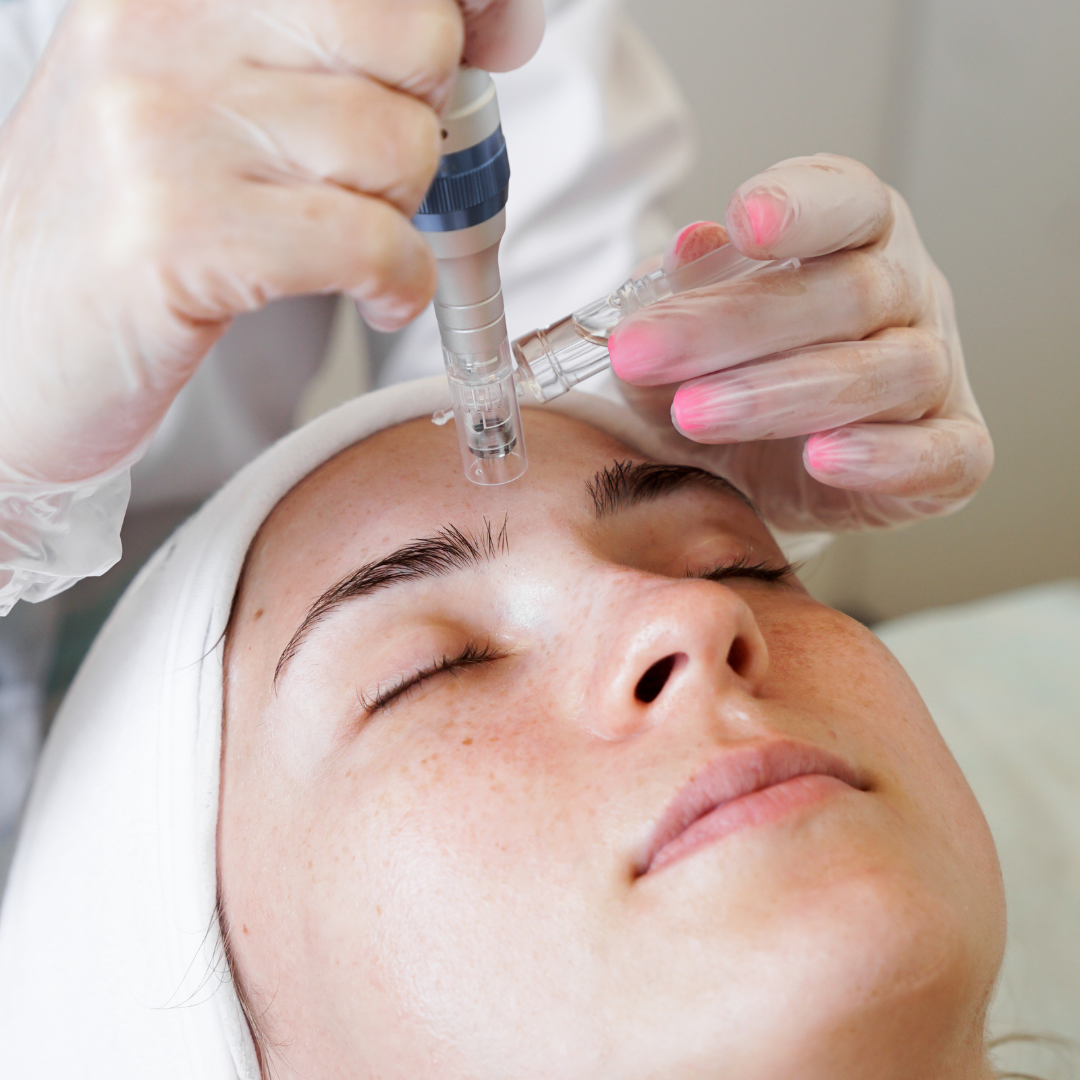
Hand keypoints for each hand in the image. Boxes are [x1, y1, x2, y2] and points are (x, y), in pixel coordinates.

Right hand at [0, 0, 543, 485]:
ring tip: (350, 245)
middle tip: (380, 178)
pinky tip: (372, 296)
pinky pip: (370, 242)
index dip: (462, 2)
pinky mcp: (181, 232)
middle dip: (426, 121)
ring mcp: (165, 124)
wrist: (15, 346)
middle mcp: (164, 24)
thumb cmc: (129, 228)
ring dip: (402, 217)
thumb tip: (495, 26)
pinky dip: (397, 283)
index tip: (499, 36)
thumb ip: (324, 50)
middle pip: (410, 35)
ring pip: (400, 147)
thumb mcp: (204, 97)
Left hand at [608, 154, 992, 532]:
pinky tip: (821, 457)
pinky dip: (884, 457)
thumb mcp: (680, 333)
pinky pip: (941, 454)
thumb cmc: (725, 376)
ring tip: (692, 413)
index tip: (744, 218)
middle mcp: (908, 292)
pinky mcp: (954, 451)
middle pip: (851, 292)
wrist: (757, 471)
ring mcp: (937, 372)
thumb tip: (689, 243)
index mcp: (854, 235)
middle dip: (737, 323)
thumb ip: (678, 292)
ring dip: (780, 394)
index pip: (846, 201)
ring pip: (887, 371)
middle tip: (642, 352)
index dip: (800, 206)